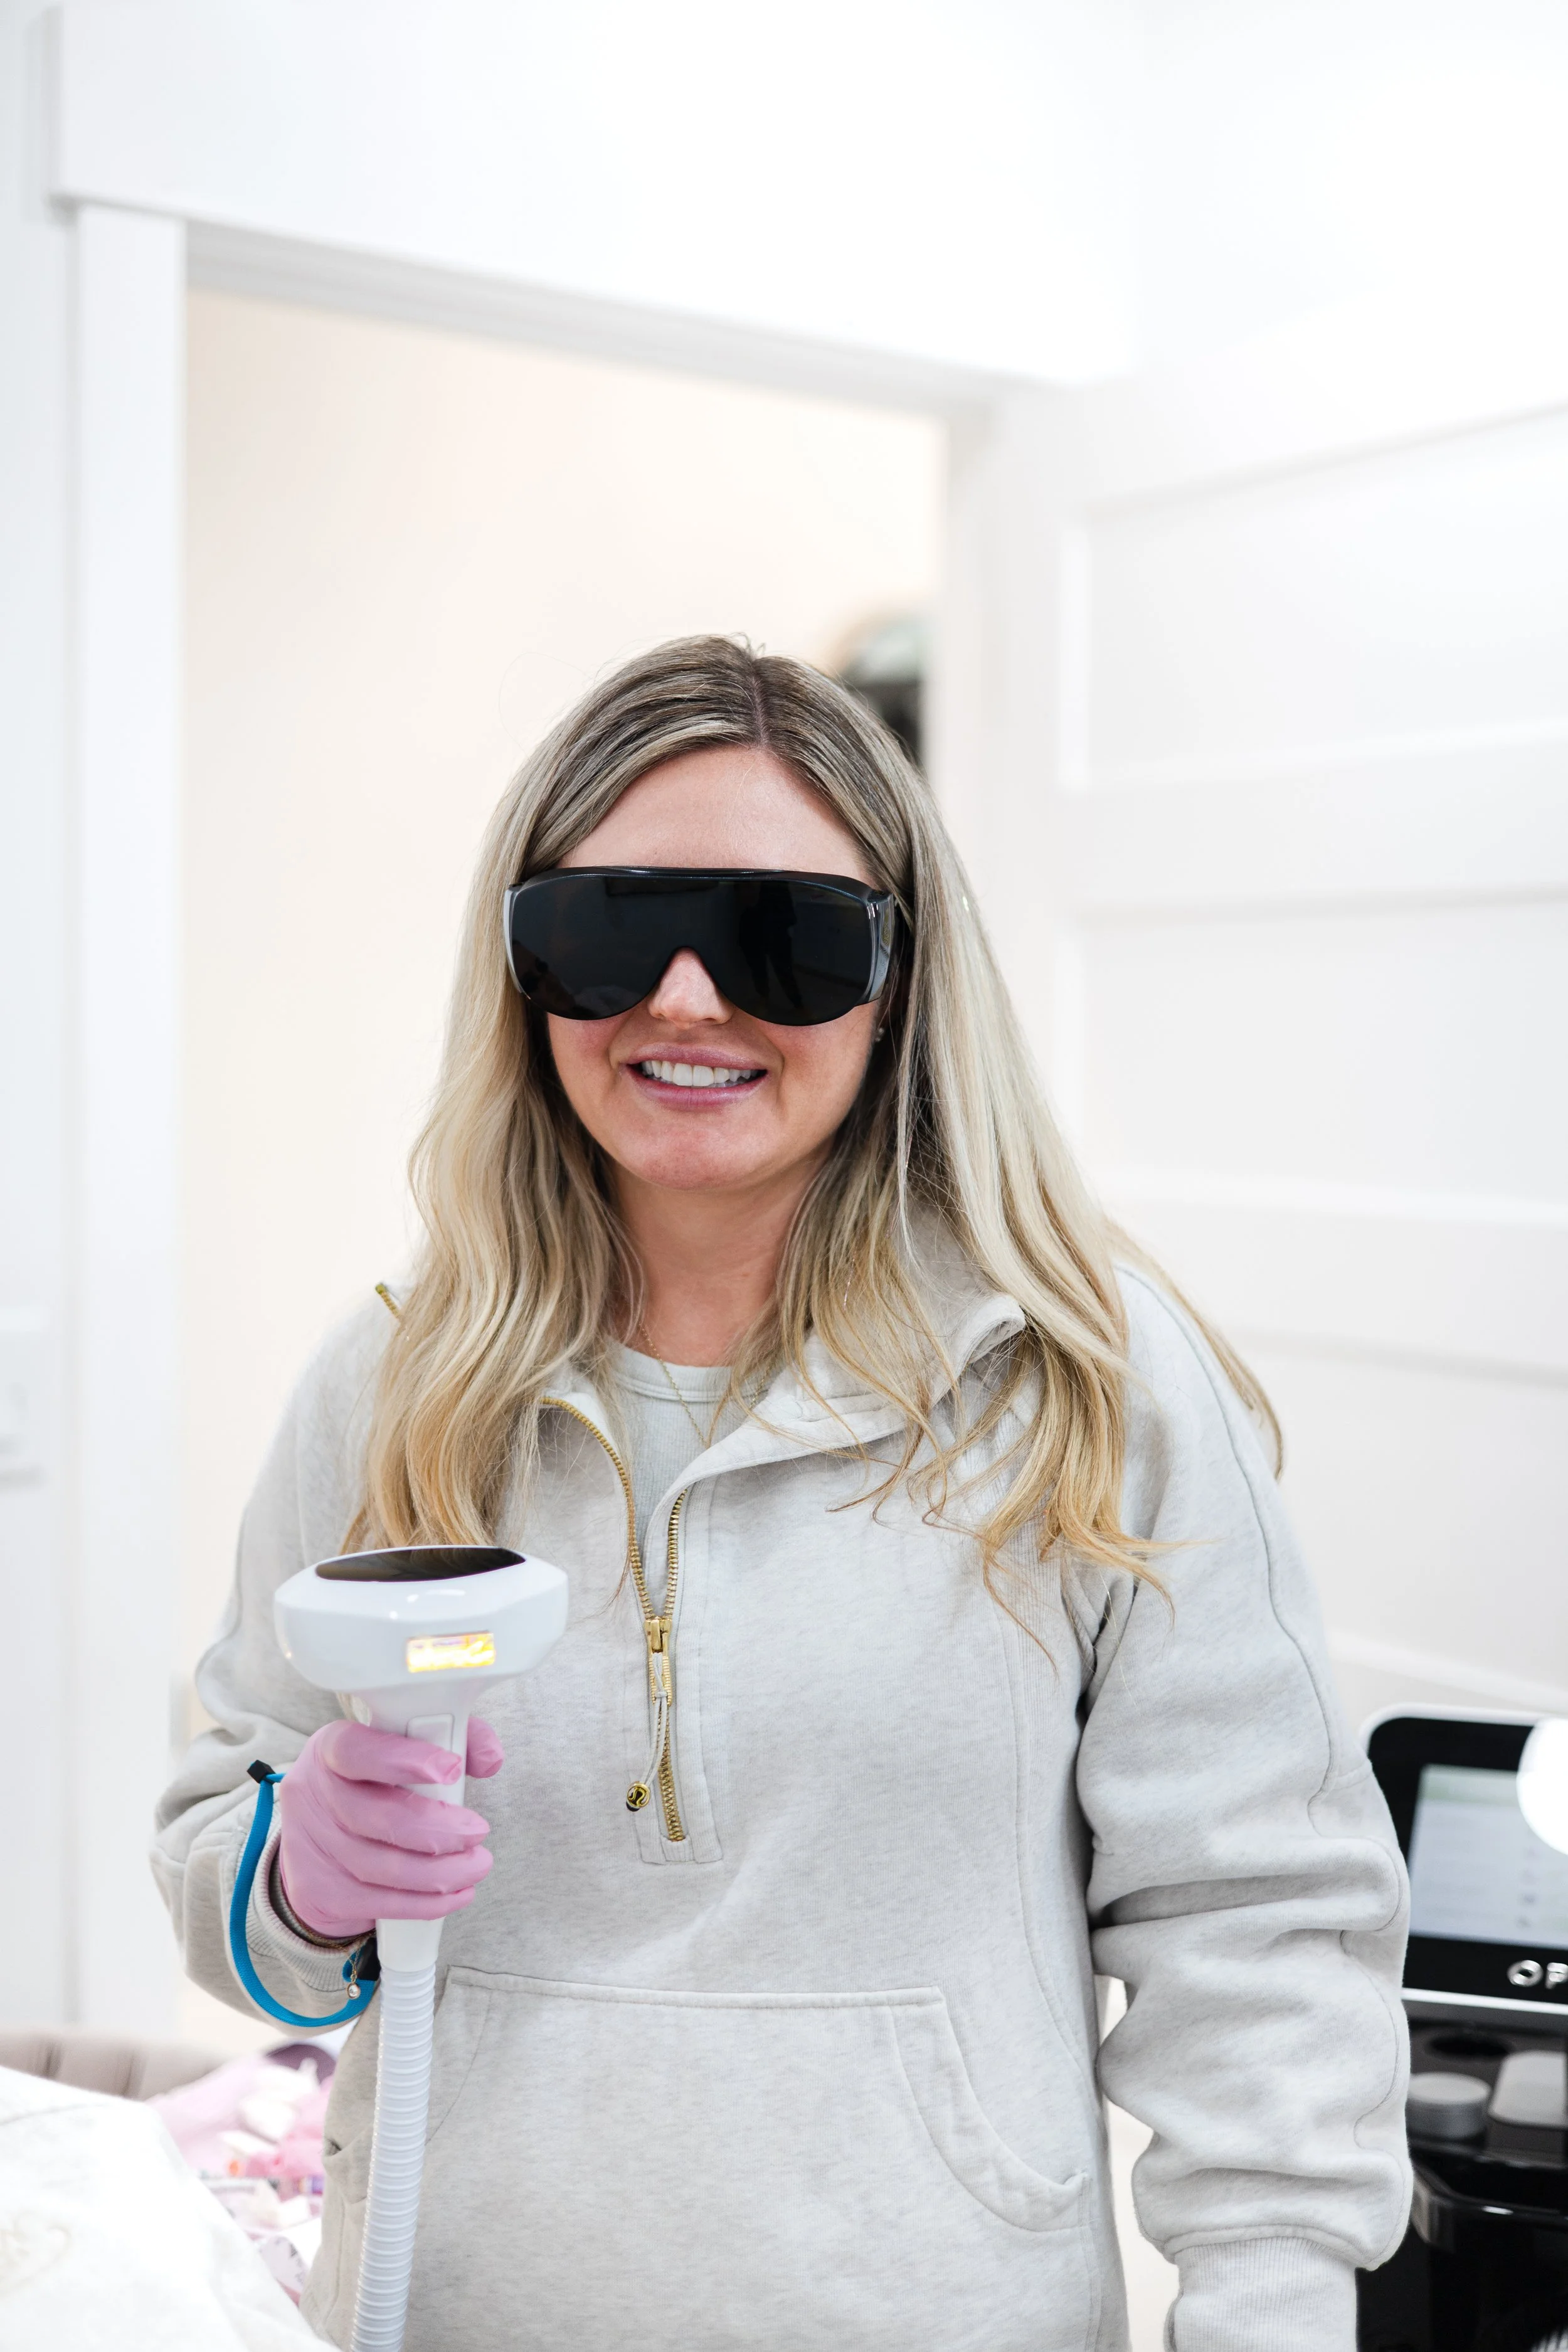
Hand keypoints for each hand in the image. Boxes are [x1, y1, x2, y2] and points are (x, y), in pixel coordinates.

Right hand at [274, 1717, 503, 1941]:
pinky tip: (457, 1893)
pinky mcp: (321, 1892)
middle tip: (477, 1831)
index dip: (403, 1759)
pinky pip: (378, 1903)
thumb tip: (489, 1758)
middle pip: (375, 1817)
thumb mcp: (405, 1747)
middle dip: (436, 1829)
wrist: (318, 1838)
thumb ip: (454, 1738)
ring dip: (439, 1872)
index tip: (450, 1769)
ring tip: (477, 1865)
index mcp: (331, 1749)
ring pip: (380, 1867)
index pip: (356, 1750)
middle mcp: (312, 1795)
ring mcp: (312, 1847)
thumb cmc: (376, 1782)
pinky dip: (425, 1903)